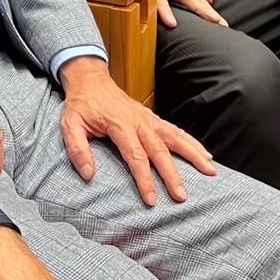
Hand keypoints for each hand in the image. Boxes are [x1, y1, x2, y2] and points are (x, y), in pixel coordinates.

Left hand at [58, 56, 213, 205]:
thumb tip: (89, 174)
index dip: (144, 179)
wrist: (90, 80)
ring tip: (210, 170)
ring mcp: (148, 119)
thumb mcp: (69, 125)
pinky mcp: (152, 118)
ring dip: (193, 154)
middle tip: (181, 196)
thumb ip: (77, 149)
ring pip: (175, 137)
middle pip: (159, 150)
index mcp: (119, 124)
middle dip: (172, 174)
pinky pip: (175, 131)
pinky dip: (192, 142)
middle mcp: (138, 121)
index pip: (135, 156)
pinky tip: (205, 154)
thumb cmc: (80, 104)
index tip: (151, 199)